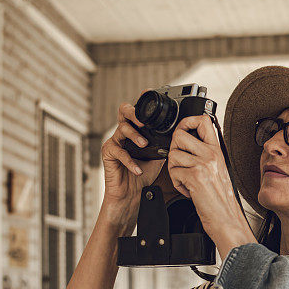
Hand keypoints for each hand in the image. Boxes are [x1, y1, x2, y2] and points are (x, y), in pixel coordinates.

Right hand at [100, 99, 165, 223]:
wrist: (132, 194)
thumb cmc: (143, 174)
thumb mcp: (158, 156)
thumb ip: (164, 142)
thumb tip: (180, 134)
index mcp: (135, 130)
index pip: (137, 110)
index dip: (141, 101)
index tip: (149, 93)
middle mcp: (124, 132)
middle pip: (124, 110)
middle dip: (134, 113)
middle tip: (144, 122)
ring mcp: (115, 141)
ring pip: (121, 128)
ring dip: (135, 136)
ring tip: (144, 145)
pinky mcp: (108, 153)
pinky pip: (118, 151)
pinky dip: (130, 161)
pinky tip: (138, 169)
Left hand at [166, 115, 255, 253]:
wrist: (226, 218)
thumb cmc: (221, 198)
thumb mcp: (218, 169)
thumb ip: (205, 154)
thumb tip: (186, 143)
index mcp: (217, 150)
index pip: (203, 120)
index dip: (187, 121)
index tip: (183, 130)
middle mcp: (211, 154)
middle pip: (179, 135)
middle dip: (173, 150)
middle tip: (180, 164)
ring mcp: (203, 164)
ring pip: (173, 155)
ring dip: (173, 170)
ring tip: (185, 180)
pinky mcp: (195, 176)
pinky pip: (173, 172)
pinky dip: (177, 183)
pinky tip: (188, 189)